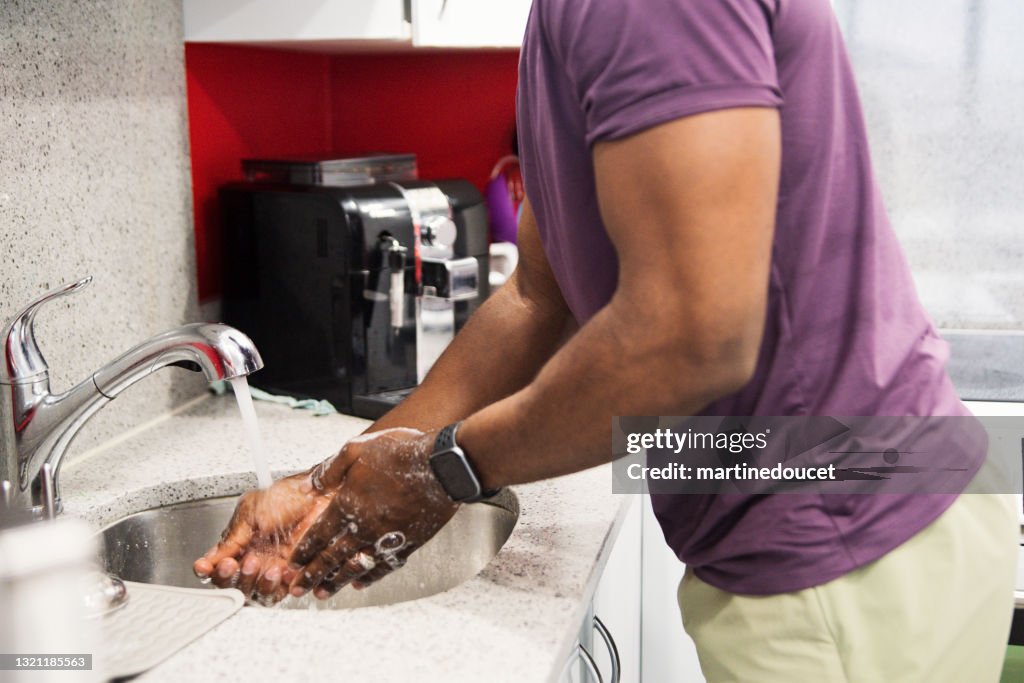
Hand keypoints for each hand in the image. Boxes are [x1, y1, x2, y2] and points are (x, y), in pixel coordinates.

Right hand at [192, 472, 333, 602]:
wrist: (319, 493)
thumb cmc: (288, 495)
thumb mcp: (251, 511)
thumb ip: (232, 538)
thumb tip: (210, 560)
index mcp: (239, 544)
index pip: (216, 567)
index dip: (210, 571)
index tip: (210, 567)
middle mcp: (254, 559)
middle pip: (234, 586)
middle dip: (235, 578)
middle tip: (242, 563)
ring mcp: (274, 568)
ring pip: (256, 594)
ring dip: (257, 583)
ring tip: (266, 566)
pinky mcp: (295, 573)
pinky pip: (282, 591)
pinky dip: (280, 585)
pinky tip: (283, 571)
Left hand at [286, 428, 458, 599]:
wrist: (442, 467)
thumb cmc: (401, 454)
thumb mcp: (357, 450)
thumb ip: (329, 470)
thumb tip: (307, 486)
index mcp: (348, 505)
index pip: (318, 536)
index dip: (304, 552)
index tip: (294, 564)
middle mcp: (364, 527)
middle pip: (331, 558)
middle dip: (311, 576)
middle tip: (297, 590)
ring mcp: (386, 539)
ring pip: (355, 567)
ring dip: (336, 582)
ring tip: (323, 594)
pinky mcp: (407, 544)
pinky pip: (384, 567)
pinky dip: (370, 577)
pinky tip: (361, 582)